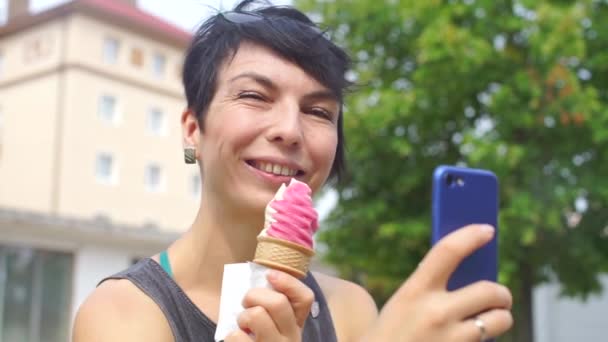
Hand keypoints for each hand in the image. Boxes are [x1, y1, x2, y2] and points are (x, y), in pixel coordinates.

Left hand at [225, 270, 313, 341]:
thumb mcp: (270, 328)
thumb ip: (270, 309)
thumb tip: (259, 281)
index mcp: (295, 327)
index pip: (305, 298)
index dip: (288, 282)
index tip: (269, 275)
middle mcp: (291, 340)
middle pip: (278, 303)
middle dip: (254, 295)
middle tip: (246, 304)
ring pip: (257, 316)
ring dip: (242, 317)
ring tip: (242, 327)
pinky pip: (236, 336)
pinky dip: (230, 336)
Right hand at [362, 224, 512, 341]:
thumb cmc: (394, 332)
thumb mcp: (405, 303)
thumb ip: (432, 287)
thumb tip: (475, 274)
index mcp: (415, 291)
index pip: (448, 251)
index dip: (470, 236)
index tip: (487, 230)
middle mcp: (435, 313)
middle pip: (489, 290)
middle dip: (502, 294)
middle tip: (500, 297)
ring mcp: (451, 339)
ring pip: (500, 320)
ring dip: (501, 318)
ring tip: (493, 320)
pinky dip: (487, 340)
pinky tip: (470, 339)